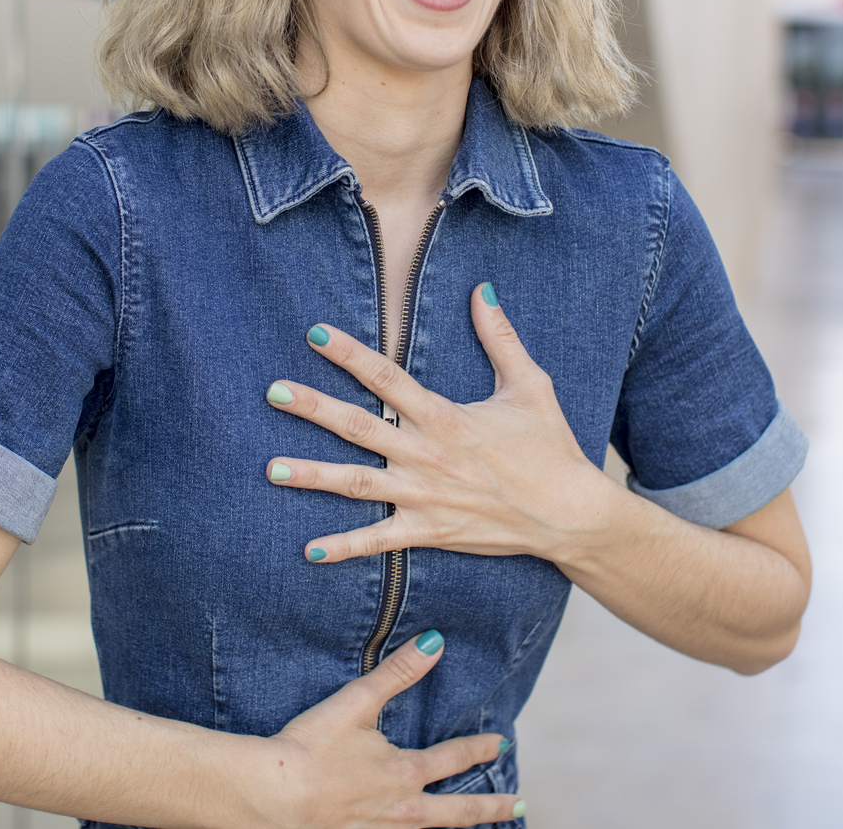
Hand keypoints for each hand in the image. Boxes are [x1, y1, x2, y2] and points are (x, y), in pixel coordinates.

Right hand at [238, 632, 521, 827]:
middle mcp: (403, 809)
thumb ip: (398, 674)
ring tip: (473, 828)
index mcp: (405, 772)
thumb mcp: (357, 703)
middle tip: (518, 804)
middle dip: (492, 807)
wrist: (274, 796)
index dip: (479, 749)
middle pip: (459, 811)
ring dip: (457, 828)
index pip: (453, 758)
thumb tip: (435, 643)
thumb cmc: (311, 748)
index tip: (500, 744)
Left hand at [265, 283, 616, 564]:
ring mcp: (423, 496)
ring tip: (272, 468)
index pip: (388, 378)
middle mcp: (426, 454)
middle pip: (358, 426)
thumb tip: (482, 290)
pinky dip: (343, 547)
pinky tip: (309, 551)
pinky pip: (378, 542)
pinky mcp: (429, 532)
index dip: (350, 354)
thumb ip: (500, 337)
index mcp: (445, 416)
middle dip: (313, 408)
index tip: (315, 333)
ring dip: (312, 476)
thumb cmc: (550, 448)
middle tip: (273, 392)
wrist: (570, 514)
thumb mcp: (530, 385)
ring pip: (356, 483)